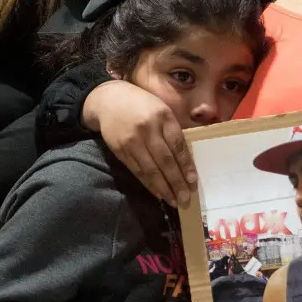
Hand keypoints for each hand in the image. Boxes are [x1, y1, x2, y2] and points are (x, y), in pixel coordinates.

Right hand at [84, 81, 196, 207]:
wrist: (108, 100)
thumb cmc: (141, 104)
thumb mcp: (161, 108)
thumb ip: (172, 129)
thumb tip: (187, 158)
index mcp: (162, 116)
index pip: (178, 145)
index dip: (186, 165)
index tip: (193, 181)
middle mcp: (148, 129)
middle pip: (165, 161)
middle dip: (177, 182)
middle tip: (186, 199)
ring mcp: (132, 141)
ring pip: (151, 169)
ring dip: (163, 188)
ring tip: (174, 201)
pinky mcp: (120, 150)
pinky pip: (137, 171)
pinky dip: (148, 184)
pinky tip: (158, 193)